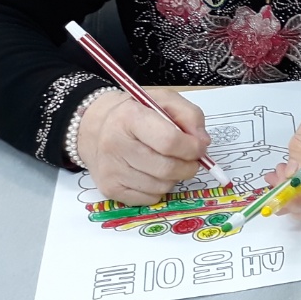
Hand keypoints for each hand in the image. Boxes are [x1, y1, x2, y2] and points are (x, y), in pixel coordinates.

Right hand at [74, 88, 209, 205]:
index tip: (199, 147)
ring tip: (168, 162)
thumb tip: (203, 143)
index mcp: (130, 117)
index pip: (169, 141)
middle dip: (188, 166)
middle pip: (167, 168)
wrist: (97, 127)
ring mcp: (110, 169)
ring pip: (161, 186)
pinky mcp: (109, 189)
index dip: (192, 148)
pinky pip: (149, 198)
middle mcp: (115, 144)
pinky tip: (153, 173)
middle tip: (191, 160)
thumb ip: (190, 116)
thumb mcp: (165, 100)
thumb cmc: (137, 113)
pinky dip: (160, 189)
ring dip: (174, 178)